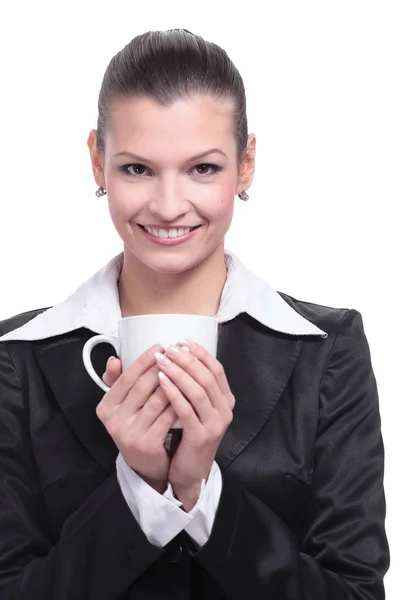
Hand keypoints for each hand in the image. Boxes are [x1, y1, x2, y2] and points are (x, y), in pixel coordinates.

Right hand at [96, 345, 177, 492]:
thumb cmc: (138, 427)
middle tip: (177, 354)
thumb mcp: (124, 406)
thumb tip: (114, 359)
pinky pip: (167, 417)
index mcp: (106, 407)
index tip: (160, 346)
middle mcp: (114, 421)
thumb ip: (118, 382)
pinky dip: (179, 403)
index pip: (126, 377)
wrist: (146, 465)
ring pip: (157, 400)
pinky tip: (190, 393)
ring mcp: (129, 434)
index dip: (144, 360)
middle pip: (142, 386)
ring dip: (174, 383)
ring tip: (186, 369)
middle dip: (162, 367)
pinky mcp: (146, 444)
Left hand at [155, 341, 234, 509]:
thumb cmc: (188, 434)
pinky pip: (186, 410)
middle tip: (168, 348)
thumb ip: (191, 384)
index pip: (216, 369)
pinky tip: (161, 381)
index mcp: (225, 399)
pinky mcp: (201, 437)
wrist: (190, 471)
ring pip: (198, 391)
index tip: (182, 341)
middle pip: (207, 377)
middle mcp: (225, 410)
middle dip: (186, 360)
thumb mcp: (194, 407)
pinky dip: (174, 393)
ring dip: (178, 373)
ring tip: (161, 361)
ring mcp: (215, 424)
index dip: (200, 353)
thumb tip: (178, 354)